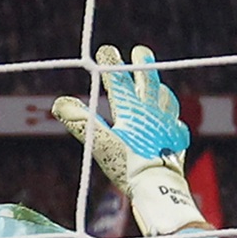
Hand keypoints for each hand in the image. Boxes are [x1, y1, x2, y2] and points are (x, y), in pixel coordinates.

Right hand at [53, 43, 201, 236]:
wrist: (160, 187)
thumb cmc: (128, 165)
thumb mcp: (100, 143)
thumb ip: (81, 121)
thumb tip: (59, 103)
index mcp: (132, 110)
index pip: (119, 82)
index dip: (112, 65)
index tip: (106, 49)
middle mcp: (152, 114)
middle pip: (148, 83)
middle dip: (143, 66)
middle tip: (141, 51)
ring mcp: (167, 127)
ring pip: (166, 102)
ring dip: (160, 91)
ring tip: (160, 87)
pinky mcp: (176, 145)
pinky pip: (177, 129)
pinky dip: (174, 124)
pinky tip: (174, 126)